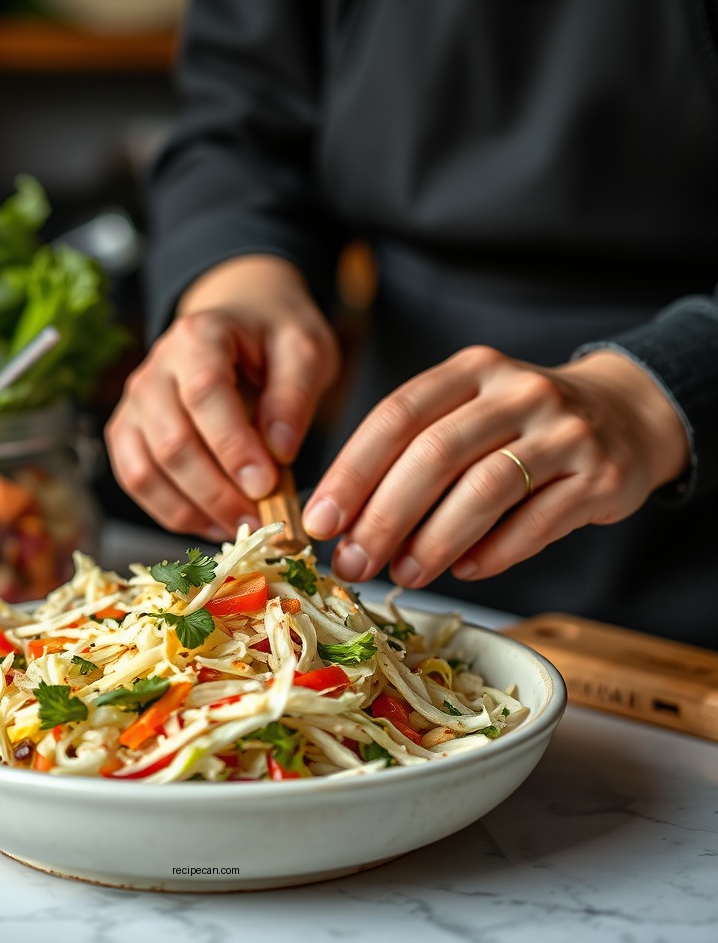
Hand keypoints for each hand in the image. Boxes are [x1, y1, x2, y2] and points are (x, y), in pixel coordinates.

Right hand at [105, 254, 338, 538]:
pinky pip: (137, 483)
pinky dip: (174, 513)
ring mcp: (134, 404)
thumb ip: (294, 396)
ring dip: (194, 511)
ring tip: (241, 527)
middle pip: (171, 442)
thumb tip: (279, 452)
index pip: (204, 395)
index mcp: (198, 337)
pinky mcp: (128, 434)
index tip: (266, 484)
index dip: (233, 446)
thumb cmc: (273, 337)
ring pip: (146, 471)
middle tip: (262, 521)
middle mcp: (154, 371)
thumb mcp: (304, 350)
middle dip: (217, 492)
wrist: (240, 321)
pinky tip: (215, 523)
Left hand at [302, 345, 689, 585]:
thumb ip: (412, 451)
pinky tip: (466, 571)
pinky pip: (538, 521)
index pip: (396, 416)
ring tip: (404, 575)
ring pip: (486, 488)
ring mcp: (563, 431)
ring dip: (435, 541)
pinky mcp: (600, 475)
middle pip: (435, 454)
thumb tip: (346, 521)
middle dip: (383, 516)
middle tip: (353, 563)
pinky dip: (495, 552)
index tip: (321, 521)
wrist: (625, 415)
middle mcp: (516, 391)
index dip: (351, 472)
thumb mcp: (467, 411)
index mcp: (469, 370)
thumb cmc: (520, 424)